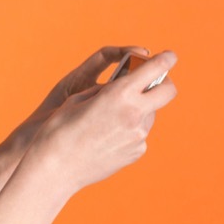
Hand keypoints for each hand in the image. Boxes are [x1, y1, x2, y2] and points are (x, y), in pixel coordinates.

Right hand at [23, 50, 177, 196]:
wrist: (55, 168)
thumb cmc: (59, 130)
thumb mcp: (78, 99)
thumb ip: (105, 90)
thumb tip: (122, 87)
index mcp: (119, 94)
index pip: (155, 69)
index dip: (165, 59)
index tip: (168, 56)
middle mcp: (134, 113)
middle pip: (167, 91)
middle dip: (163, 83)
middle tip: (150, 83)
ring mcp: (138, 135)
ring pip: (149, 114)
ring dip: (138, 110)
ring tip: (109, 118)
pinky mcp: (136, 152)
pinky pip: (138, 133)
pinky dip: (128, 130)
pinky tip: (105, 136)